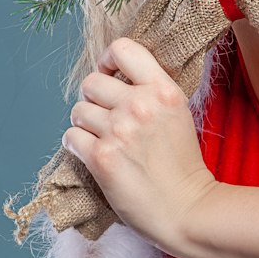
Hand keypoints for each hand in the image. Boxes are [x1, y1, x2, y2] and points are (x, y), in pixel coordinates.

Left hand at [63, 36, 217, 252]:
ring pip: (77, 110)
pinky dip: (77, 146)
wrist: (188, 209)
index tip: (111, 77)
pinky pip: (70, 137)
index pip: (122, 48)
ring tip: (103, 140)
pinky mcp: (102, 158)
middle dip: (94, 100)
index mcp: (163, 90)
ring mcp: (119, 131)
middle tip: (106, 119)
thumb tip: (116, 80)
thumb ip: (151, 93)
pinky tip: (93, 155)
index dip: (108, 61)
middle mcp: (140, 105)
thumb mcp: (178, 115)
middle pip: (91, 82)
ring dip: (85, 125)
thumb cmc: (183, 166)